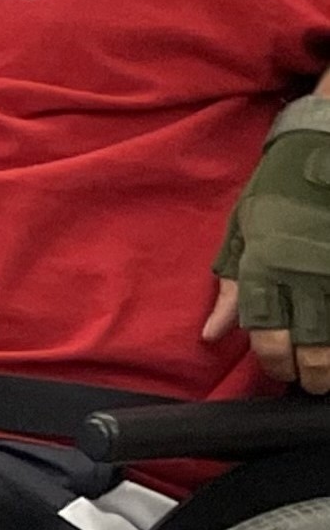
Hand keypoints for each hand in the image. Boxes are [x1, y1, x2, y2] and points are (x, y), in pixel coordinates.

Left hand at [210, 114, 329, 391]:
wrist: (324, 150)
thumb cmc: (278, 191)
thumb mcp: (242, 230)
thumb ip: (229, 285)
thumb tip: (211, 335)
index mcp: (264, 264)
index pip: (265, 330)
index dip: (272, 359)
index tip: (278, 368)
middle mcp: (305, 274)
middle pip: (311, 345)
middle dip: (308, 372)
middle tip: (308, 380)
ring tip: (328, 371)